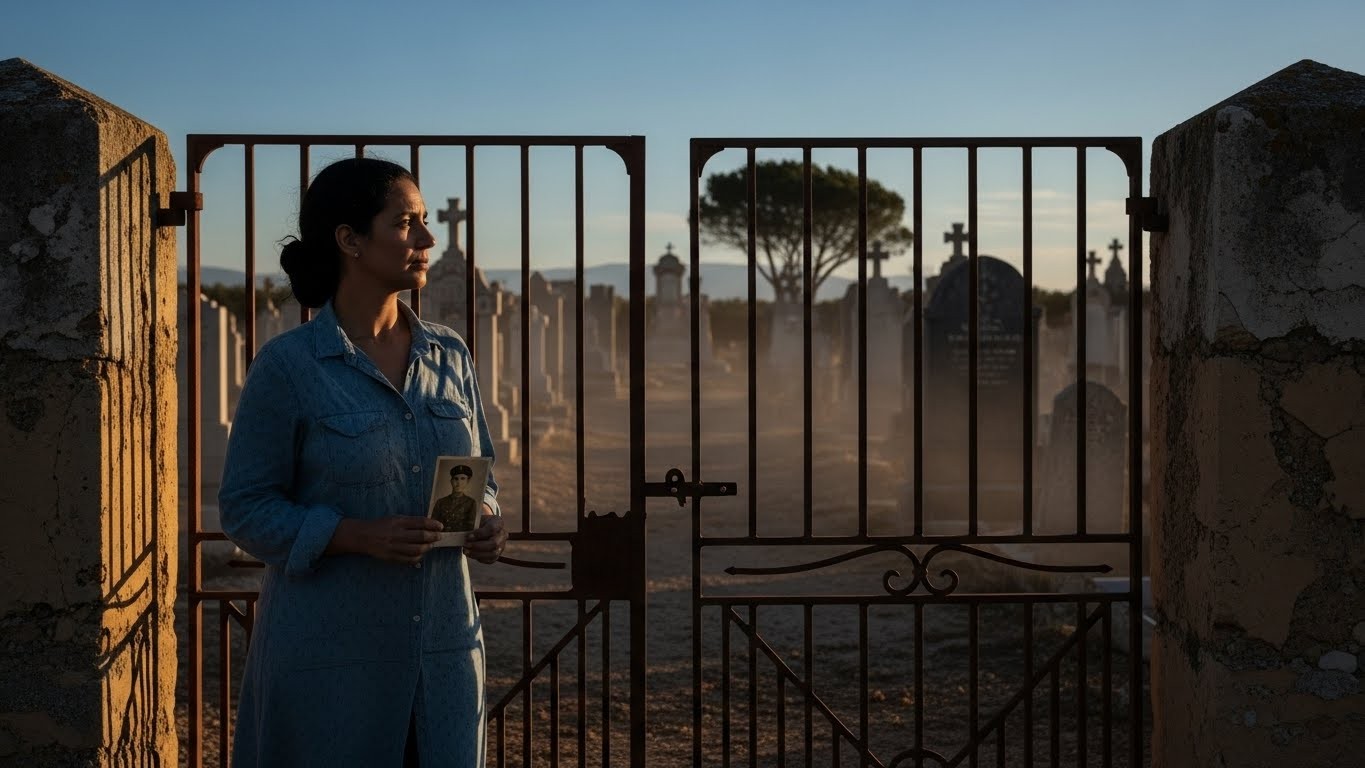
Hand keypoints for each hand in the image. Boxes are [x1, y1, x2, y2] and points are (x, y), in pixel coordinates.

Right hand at [329, 515, 443, 565]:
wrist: (362, 536)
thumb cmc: (381, 525)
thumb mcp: (395, 518)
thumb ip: (410, 522)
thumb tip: (428, 525)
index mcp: (398, 522)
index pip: (421, 522)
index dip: (433, 525)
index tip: (440, 526)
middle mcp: (397, 534)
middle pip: (421, 536)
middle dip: (434, 537)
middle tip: (439, 536)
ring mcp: (394, 547)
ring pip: (417, 549)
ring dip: (427, 547)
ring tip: (430, 545)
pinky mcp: (392, 557)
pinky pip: (409, 560)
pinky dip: (418, 557)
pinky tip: (420, 554)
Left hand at [463, 511, 506, 564]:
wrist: (482, 527)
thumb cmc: (477, 522)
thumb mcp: (475, 519)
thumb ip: (470, 524)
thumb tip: (461, 531)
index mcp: (498, 522)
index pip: (492, 529)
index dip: (479, 534)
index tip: (468, 536)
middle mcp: (502, 534)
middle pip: (494, 543)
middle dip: (478, 546)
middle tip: (466, 545)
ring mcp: (501, 545)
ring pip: (493, 554)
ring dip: (477, 554)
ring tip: (466, 551)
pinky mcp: (497, 555)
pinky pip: (490, 560)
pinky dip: (479, 558)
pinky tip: (470, 554)